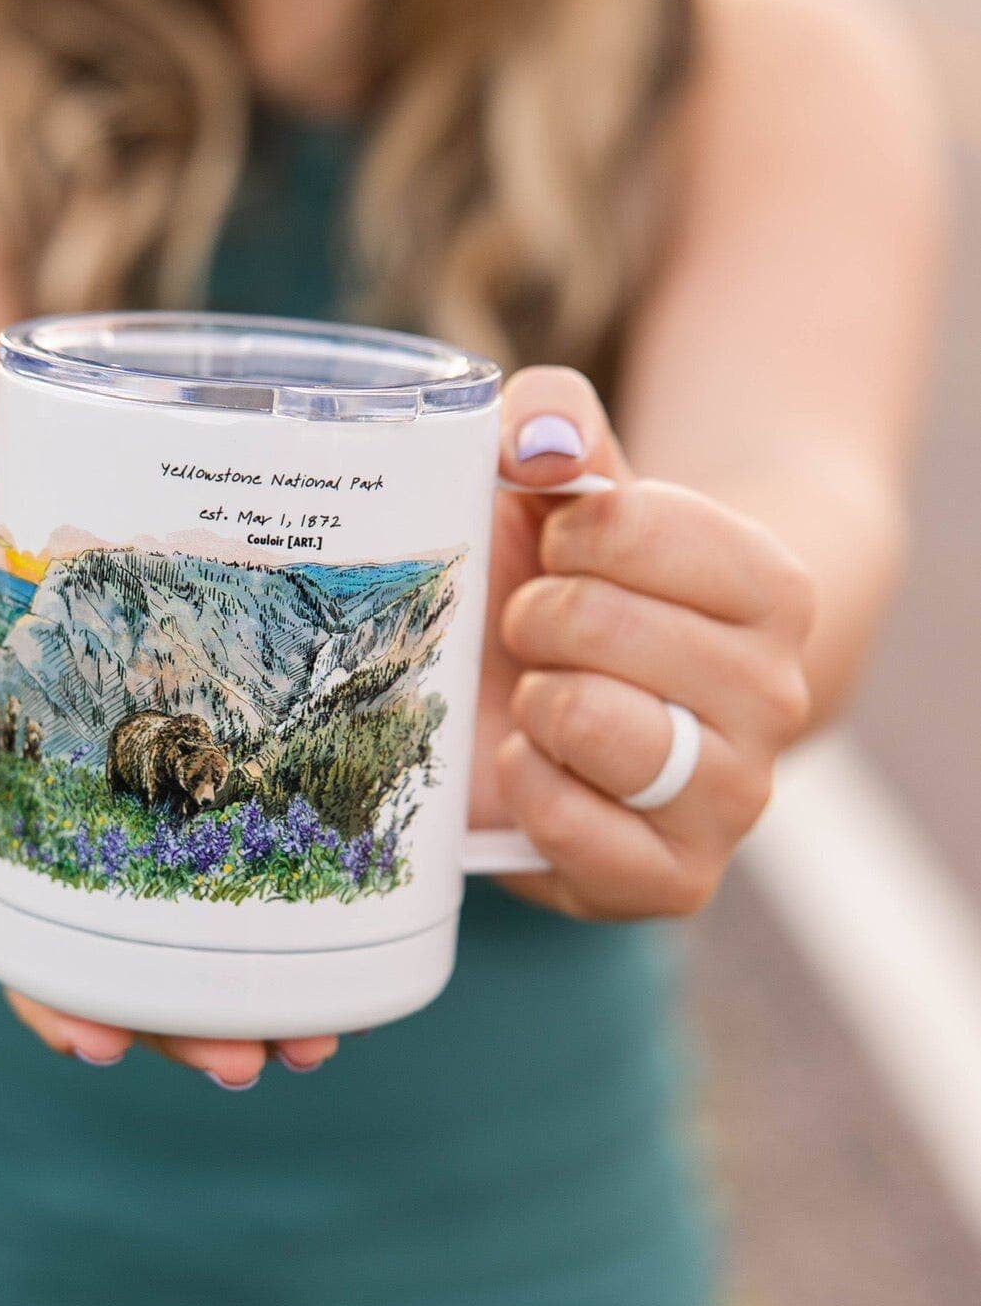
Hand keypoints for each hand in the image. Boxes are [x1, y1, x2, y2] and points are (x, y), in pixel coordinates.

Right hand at [0, 703, 338, 1084]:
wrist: (126, 671)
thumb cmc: (56, 707)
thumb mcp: (9, 715)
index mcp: (52, 901)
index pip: (43, 978)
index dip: (64, 1017)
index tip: (97, 1049)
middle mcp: (121, 925)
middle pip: (149, 1008)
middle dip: (193, 1044)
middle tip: (240, 1065)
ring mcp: (190, 916)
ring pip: (220, 995)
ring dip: (266, 1030)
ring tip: (312, 1048)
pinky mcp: (256, 888)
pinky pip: (285, 949)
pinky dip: (321, 984)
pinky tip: (361, 1006)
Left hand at [487, 367, 816, 920]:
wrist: (581, 712)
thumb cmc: (574, 589)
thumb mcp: (562, 493)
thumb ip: (548, 426)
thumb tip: (536, 438)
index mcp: (773, 590)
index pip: (630, 525)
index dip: (563, 532)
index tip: (561, 552)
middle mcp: (777, 696)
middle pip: (603, 624)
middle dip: (534, 618)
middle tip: (534, 635)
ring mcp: (734, 796)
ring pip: (602, 726)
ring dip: (536, 702)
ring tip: (537, 700)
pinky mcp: (676, 880)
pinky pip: (582, 830)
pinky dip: (530, 791)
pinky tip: (526, 764)